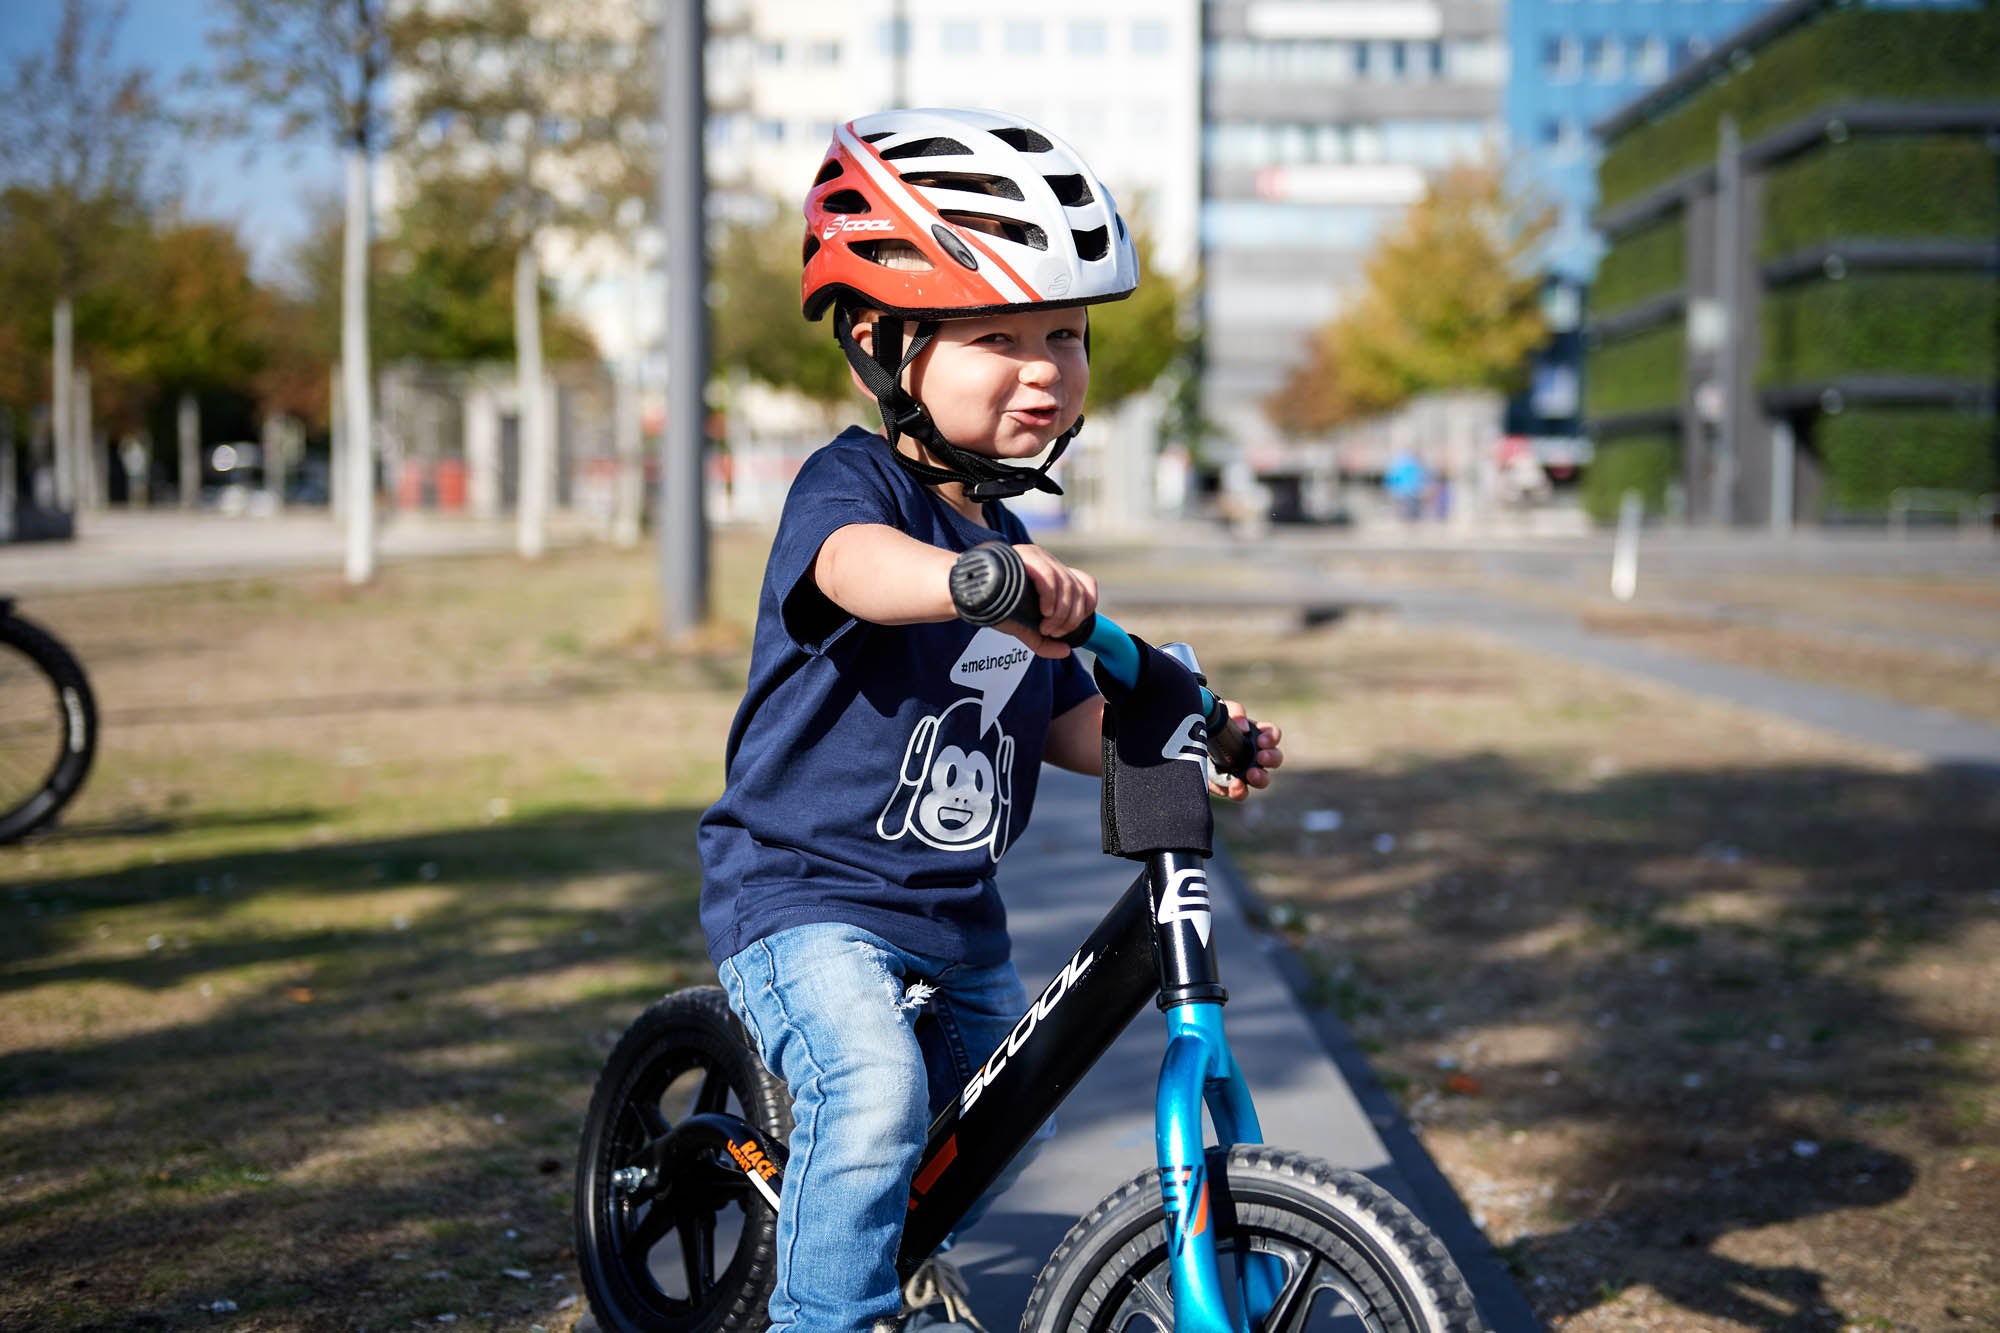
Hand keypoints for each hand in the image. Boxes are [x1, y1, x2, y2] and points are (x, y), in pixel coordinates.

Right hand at [1000, 544, 1096, 658]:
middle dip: (1071, 618)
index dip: (1086, 607)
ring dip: (1061, 613)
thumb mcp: (1025, 627)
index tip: (1069, 627)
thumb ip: (1044, 642)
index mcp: (1053, 573)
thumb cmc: (995, 606)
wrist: (967, 594)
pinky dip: (1051, 598)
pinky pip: (1048, 576)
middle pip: (1078, 589)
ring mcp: (1037, 557)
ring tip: (1045, 626)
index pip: (1086, 584)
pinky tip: (1044, 612)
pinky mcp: (1024, 556)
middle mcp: (1048, 562)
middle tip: (1053, 632)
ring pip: (1066, 585)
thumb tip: (1066, 651)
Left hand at [1209, 701, 1282, 800]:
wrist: (1188, 742)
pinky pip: (1241, 792)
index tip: (1262, 741)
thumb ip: (1234, 713)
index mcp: (1255, 734)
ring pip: (1262, 779)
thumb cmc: (1211, 724)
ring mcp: (1245, 772)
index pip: (1272, 734)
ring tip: (1251, 775)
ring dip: (1261, 778)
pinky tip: (1234, 785)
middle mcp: (1254, 755)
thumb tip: (1244, 727)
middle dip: (1271, 758)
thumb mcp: (1220, 712)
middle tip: (1261, 757)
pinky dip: (1240, 791)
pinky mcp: (1231, 786)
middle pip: (1274, 758)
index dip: (1271, 738)